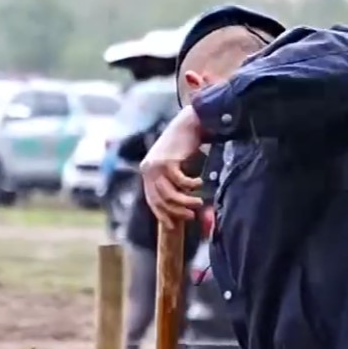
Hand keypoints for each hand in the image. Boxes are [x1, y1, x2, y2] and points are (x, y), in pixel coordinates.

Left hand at [138, 107, 205, 227]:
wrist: (188, 123)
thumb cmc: (184, 145)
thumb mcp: (173, 165)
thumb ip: (171, 181)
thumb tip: (180, 205)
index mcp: (147, 172)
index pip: (152, 200)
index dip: (162, 214)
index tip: (173, 225)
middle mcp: (148, 170)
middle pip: (161, 200)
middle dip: (177, 211)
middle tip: (192, 216)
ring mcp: (156, 165)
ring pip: (170, 194)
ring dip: (186, 201)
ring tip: (199, 202)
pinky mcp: (168, 161)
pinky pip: (181, 181)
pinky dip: (191, 185)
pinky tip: (200, 182)